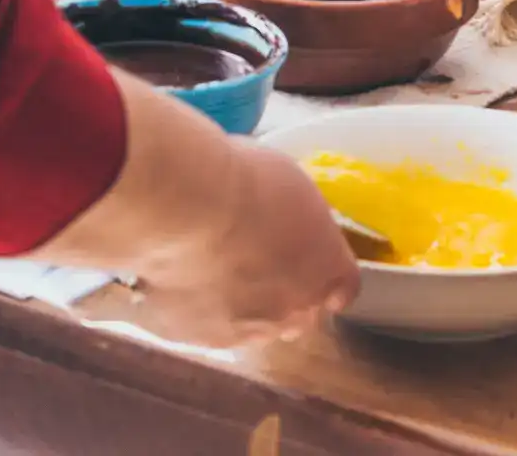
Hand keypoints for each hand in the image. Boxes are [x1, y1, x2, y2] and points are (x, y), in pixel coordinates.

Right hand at [33, 76, 356, 349]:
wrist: (182, 205)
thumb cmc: (243, 179)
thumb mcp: (290, 184)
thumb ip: (296, 218)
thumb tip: (280, 220)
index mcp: (327, 270)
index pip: (343, 287)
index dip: (323, 273)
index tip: (308, 258)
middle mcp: (290, 313)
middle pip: (295, 314)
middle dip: (281, 294)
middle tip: (252, 259)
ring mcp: (238, 333)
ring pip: (245, 328)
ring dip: (234, 304)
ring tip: (205, 267)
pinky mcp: (188, 336)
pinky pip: (194, 325)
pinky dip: (188, 306)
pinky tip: (173, 276)